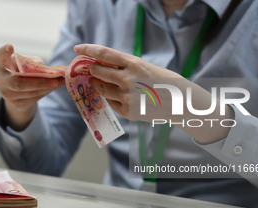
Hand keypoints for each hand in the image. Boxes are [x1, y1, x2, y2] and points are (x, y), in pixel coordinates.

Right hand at [0, 44, 64, 130]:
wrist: (19, 94)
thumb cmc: (25, 73)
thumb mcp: (28, 64)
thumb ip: (35, 64)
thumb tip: (51, 72)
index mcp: (3, 65)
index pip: (0, 57)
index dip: (4, 52)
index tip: (10, 46)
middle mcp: (1, 80)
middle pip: (18, 83)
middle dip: (38, 83)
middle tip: (55, 81)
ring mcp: (7, 94)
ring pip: (29, 93)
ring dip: (47, 87)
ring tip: (60, 82)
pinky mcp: (17, 104)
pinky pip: (34, 99)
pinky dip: (46, 92)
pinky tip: (54, 87)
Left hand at [74, 44, 233, 143]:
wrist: (180, 103)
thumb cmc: (163, 81)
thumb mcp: (144, 67)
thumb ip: (124, 66)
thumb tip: (103, 65)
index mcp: (133, 63)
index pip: (103, 53)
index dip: (88, 49)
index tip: (77, 48)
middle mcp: (127, 79)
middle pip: (97, 72)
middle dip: (93, 70)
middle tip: (93, 70)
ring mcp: (125, 96)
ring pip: (101, 89)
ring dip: (101, 85)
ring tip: (111, 85)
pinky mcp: (126, 111)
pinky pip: (111, 102)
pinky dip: (112, 99)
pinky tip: (124, 97)